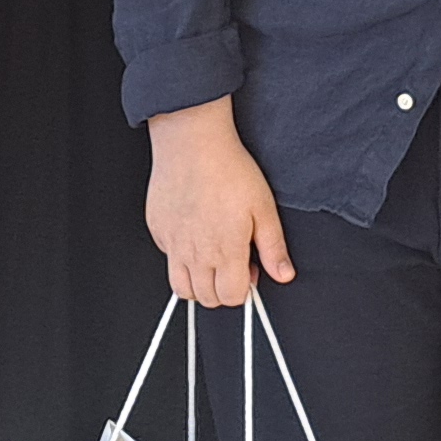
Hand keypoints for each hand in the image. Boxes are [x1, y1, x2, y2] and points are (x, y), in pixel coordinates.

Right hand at [143, 99, 293, 306]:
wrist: (192, 142)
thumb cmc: (228, 169)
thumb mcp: (263, 208)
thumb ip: (273, 248)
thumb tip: (284, 274)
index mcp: (224, 251)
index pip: (231, 298)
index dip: (244, 289)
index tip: (248, 271)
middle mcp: (194, 253)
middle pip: (206, 298)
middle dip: (222, 289)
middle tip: (232, 262)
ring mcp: (172, 243)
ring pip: (181, 288)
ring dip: (198, 283)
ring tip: (211, 259)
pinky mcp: (157, 229)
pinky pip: (167, 257)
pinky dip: (180, 257)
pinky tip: (193, 234)